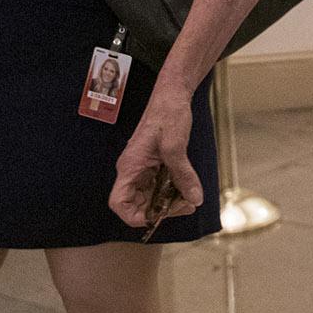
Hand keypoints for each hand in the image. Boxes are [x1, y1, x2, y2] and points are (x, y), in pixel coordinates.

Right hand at [109, 92, 203, 229]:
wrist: (172, 95)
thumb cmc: (168, 113)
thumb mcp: (176, 145)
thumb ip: (184, 175)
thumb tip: (194, 199)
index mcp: (130, 166)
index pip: (118, 202)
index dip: (133, 215)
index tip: (157, 216)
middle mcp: (133, 170)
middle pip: (137, 204)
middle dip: (160, 211)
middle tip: (185, 204)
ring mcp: (144, 169)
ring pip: (151, 197)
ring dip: (169, 202)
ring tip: (190, 198)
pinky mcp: (154, 166)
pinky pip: (160, 186)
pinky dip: (173, 191)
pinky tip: (188, 188)